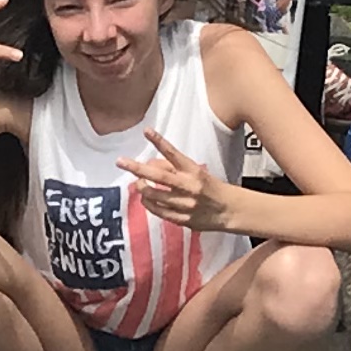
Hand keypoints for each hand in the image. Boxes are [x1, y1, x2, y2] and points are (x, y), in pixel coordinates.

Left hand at [121, 127, 243, 233]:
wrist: (229, 210)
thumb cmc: (210, 187)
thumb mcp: (196, 172)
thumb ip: (173, 167)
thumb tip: (150, 164)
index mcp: (193, 171)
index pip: (174, 154)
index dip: (159, 141)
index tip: (146, 131)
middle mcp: (189, 187)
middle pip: (159, 176)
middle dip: (137, 168)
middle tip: (121, 162)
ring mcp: (185, 204)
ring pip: (154, 195)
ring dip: (141, 188)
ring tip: (138, 183)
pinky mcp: (183, 219)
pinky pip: (159, 211)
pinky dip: (149, 204)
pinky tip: (145, 198)